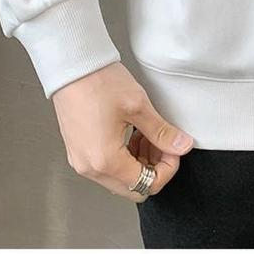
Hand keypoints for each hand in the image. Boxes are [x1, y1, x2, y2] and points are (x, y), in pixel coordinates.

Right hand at [51, 61, 194, 200]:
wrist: (72, 67)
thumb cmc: (98, 82)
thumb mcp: (138, 106)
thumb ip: (162, 132)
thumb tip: (181, 145)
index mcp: (105, 160)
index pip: (147, 184)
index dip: (167, 169)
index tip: (173, 149)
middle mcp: (90, 167)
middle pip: (133, 187)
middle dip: (154, 167)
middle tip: (162, 142)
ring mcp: (81, 160)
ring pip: (120, 178)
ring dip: (139, 161)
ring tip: (147, 134)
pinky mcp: (78, 151)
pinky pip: (106, 167)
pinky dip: (124, 156)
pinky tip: (131, 134)